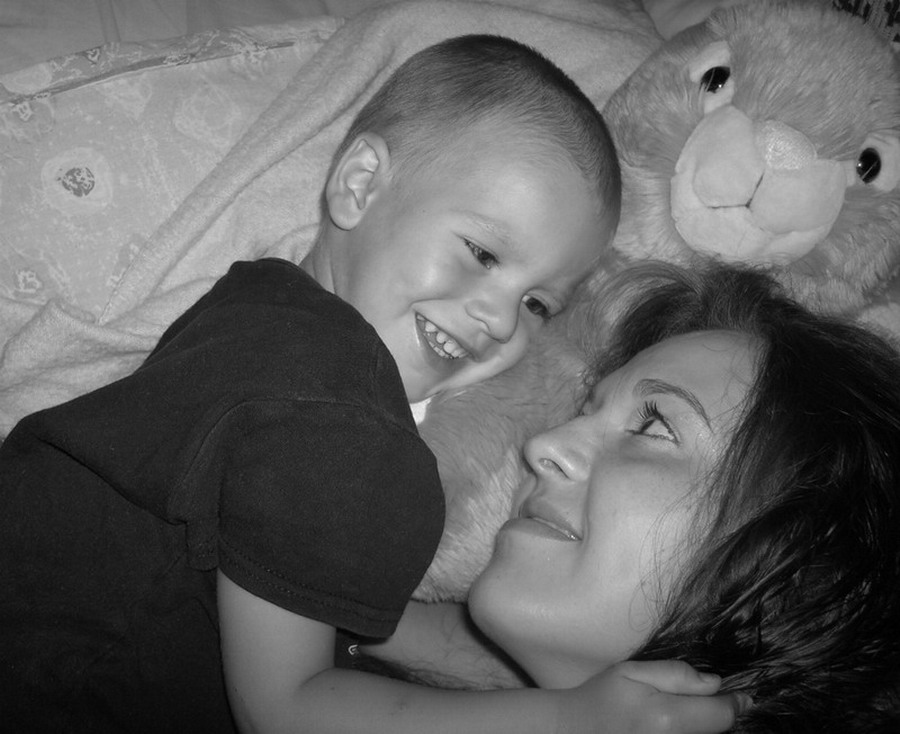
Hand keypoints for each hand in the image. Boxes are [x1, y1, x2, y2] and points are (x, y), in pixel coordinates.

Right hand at [557, 660, 750, 733]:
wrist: (573, 731)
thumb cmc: (602, 697)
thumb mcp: (634, 672)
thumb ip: (676, 674)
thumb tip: (717, 684)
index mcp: (668, 718)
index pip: (722, 714)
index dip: (736, 702)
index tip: (743, 695)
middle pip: (717, 731)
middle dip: (716, 715)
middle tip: (700, 701)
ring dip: (703, 727)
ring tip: (678, 713)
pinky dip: (690, 733)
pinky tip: (670, 726)